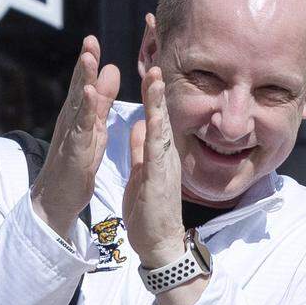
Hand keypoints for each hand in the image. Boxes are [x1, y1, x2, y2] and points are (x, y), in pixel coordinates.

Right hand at [30, 36, 119, 235]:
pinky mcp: (75, 151)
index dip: (89, 61)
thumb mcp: (94, 127)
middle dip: (84, 62)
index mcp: (79, 114)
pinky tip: (89, 94)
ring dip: (83, 79)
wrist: (59, 199)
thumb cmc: (76, 163)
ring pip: (78, 102)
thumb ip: (102, 101)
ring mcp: (71, 134)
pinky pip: (81, 127)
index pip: (85, 83)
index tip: (93, 39)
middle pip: (79, 86)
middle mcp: (71, 120)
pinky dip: (86, 110)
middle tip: (89, 39)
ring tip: (88, 57)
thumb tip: (110, 69)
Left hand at [122, 66, 184, 268]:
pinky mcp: (159, 178)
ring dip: (157, 102)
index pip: (155, 116)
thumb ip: (141, 148)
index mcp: (159, 152)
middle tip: (155, 62)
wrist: (160, 242)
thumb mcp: (142, 171)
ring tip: (155, 77)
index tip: (149, 68)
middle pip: (161, 115)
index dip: (152, 93)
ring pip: (161, 127)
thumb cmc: (151, 210)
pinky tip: (152, 117)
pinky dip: (154, 132)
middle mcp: (166, 154)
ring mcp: (165, 165)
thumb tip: (140, 125)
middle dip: (157, 89)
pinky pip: (156, 152)